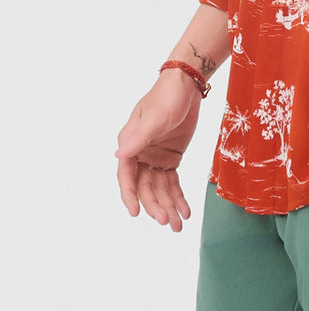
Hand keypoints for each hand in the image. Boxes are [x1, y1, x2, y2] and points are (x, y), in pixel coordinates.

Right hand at [116, 72, 201, 231]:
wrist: (187, 85)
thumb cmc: (167, 97)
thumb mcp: (155, 117)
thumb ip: (139, 138)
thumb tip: (118, 155)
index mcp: (130, 144)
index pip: (127, 176)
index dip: (130, 195)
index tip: (135, 213)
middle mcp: (140, 154)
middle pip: (145, 187)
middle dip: (155, 205)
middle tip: (167, 221)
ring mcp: (155, 158)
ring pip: (159, 188)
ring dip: (168, 206)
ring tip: (178, 225)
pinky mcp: (170, 158)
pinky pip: (172, 182)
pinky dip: (178, 196)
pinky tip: (184, 210)